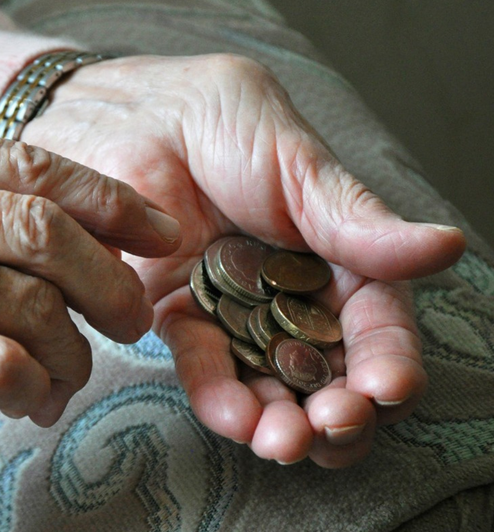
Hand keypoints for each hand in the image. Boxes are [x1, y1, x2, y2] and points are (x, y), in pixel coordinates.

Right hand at [0, 111, 179, 486]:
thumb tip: (106, 236)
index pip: (32, 164)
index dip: (112, 200)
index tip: (162, 234)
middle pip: (43, 230)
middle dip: (110, 282)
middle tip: (133, 320)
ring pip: (32, 304)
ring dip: (71, 350)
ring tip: (66, 372)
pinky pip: (0, 364)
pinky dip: (35, 385)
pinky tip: (30, 396)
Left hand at [21, 54, 465, 466]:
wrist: (131, 117)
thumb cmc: (220, 123)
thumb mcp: (296, 163)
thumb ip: (356, 219)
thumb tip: (445, 247)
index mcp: (336, 257)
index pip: (375, 323)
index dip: (388, 359)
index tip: (388, 386)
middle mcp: (291, 296)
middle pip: (327, 371)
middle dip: (338, 410)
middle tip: (334, 425)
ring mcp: (235, 313)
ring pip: (269, 383)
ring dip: (282, 421)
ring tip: (283, 441)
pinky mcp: (179, 318)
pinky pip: (204, 366)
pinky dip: (220, 396)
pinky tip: (235, 416)